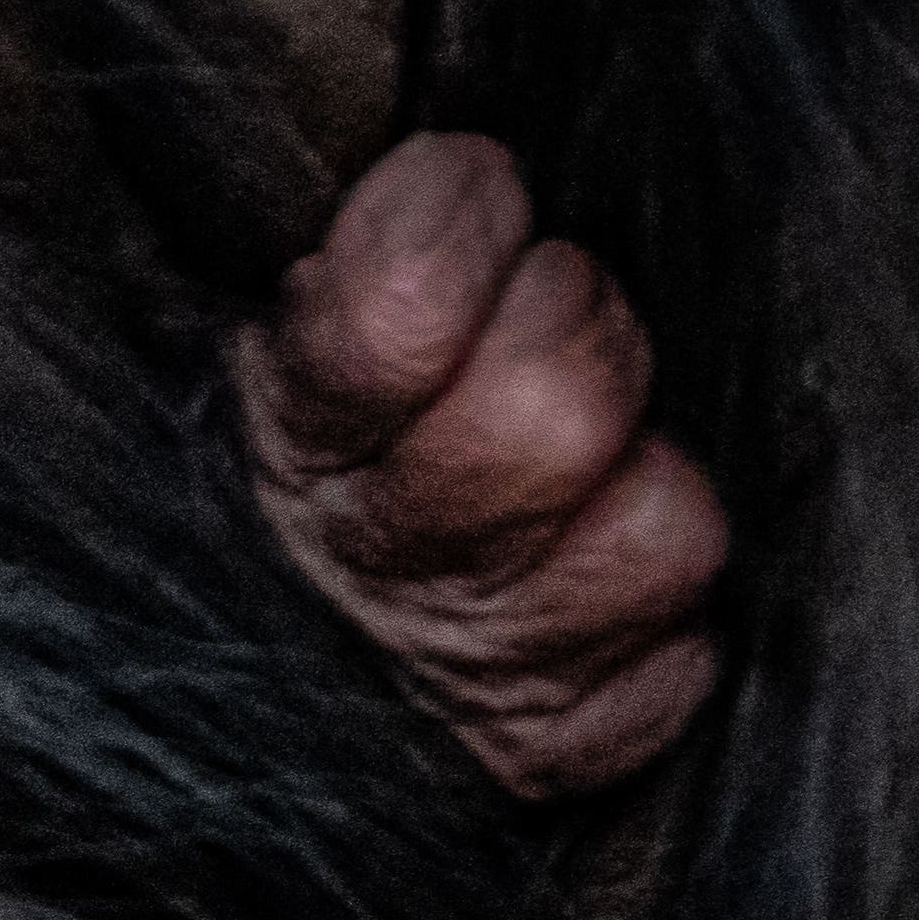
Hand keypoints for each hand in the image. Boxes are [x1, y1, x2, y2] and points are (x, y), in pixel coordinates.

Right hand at [240, 131, 730, 799]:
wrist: (248, 650)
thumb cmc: (294, 441)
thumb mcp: (267, 321)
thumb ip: (343, 250)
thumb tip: (445, 166)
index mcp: (284, 431)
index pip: (398, 314)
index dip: (457, 217)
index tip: (463, 196)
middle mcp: (365, 567)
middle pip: (551, 415)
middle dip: (573, 327)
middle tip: (540, 320)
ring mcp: (465, 671)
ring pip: (655, 535)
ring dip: (641, 482)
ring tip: (583, 467)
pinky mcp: (545, 752)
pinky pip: (669, 675)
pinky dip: (652, 636)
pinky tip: (586, 594)